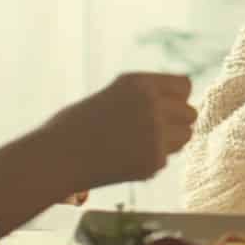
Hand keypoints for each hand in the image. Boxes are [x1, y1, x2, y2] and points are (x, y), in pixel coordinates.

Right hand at [44, 72, 197, 190]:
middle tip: (151, 131)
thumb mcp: (113, 95)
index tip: (164, 108)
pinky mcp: (154, 161)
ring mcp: (155, 134)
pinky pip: (167, 158)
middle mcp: (152, 104)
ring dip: (171, 141)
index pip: (185, 85)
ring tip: (138, 144)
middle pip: (190, 112)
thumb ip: (145, 97)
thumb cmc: (76, 125)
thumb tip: (181, 105)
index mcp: (139, 82)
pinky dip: (152, 161)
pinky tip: (125, 160)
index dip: (176, 98)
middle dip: (176, 121)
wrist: (54, 158)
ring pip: (186, 136)